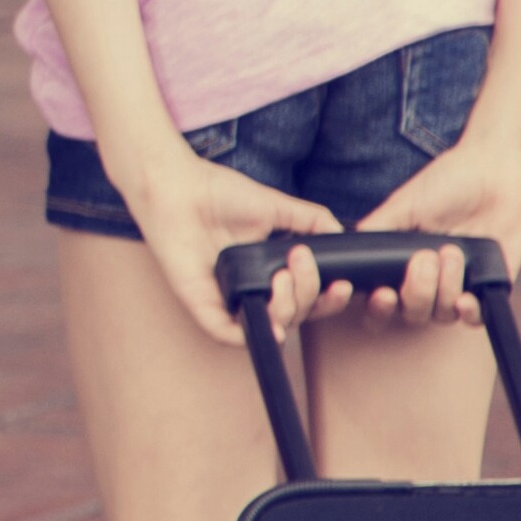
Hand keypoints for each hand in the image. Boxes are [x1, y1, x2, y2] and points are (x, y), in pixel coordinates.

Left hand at [108, 136, 339, 348]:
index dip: (330, 299)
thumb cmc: (218, 194)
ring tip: (283, 274)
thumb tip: (342, 235)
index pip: (309, 298)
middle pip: (297, 314)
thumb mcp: (276, 207)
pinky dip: (255, 335)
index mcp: (270, 271)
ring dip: (290, 306)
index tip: (343, 284)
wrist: (176, 184)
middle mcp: (253, 288)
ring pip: (272, 326)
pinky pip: (230, 334)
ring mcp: (228, 298)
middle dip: (311, 295)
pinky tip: (276, 325)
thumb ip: (312, 220)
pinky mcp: (203, 304)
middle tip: (301, 262)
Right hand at [341, 130, 520, 330]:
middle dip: (416, 292)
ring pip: (442, 315)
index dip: (379, 308)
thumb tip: (347, 252)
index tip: (384, 293)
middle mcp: (430, 279)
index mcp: (404, 263)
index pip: (384, 301)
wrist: (496, 171)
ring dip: (444, 290)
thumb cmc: (448, 182)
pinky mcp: (490, 287)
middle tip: (425, 259)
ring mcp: (460, 285)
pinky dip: (469, 313)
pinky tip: (466, 297)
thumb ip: (377, 229)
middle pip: (411, 314)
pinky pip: (477, 319)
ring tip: (452, 253)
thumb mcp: (405, 203)